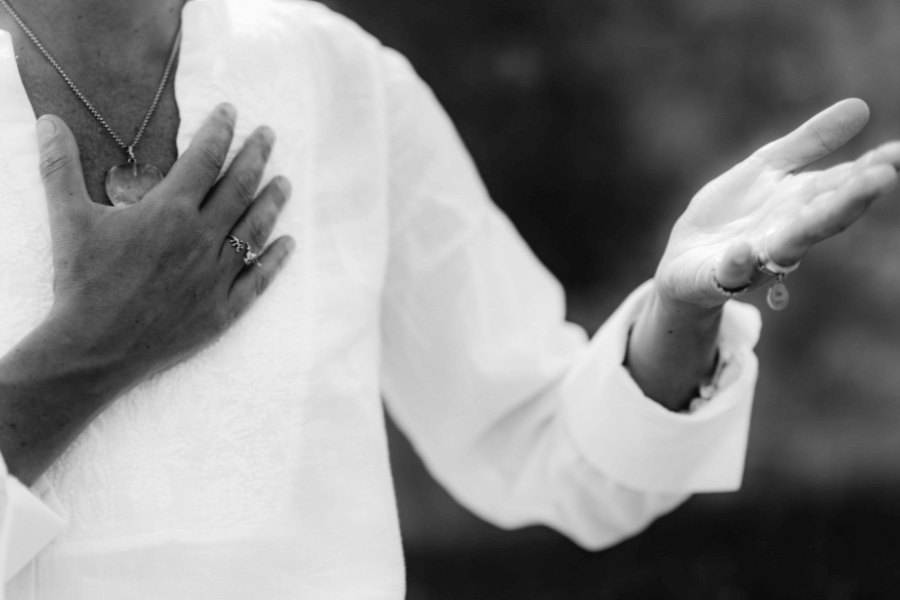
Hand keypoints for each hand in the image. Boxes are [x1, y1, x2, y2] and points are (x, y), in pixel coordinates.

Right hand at [0, 104, 293, 483]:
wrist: (94, 348)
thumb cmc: (82, 282)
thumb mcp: (68, 218)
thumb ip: (61, 167)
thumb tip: (48, 122)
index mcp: (170, 211)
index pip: (205, 159)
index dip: (220, 131)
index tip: (232, 111)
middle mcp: (203, 238)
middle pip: (239, 188)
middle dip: (256, 156)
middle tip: (269, 135)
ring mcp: (217, 275)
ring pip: (254, 229)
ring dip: (272, 202)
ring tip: (285, 182)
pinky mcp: (223, 309)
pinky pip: (258, 279)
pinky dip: (275, 259)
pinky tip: (288, 243)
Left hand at [655, 98, 899, 310]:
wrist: (684, 258)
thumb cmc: (731, 214)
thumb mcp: (767, 168)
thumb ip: (810, 143)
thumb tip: (861, 106)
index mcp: (801, 203)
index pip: (842, 184)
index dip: (871, 169)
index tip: (897, 153)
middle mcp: (788, 232)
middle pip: (826, 214)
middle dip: (854, 197)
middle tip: (886, 174)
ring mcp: (757, 256)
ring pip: (790, 244)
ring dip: (813, 226)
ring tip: (838, 204)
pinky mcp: (721, 274)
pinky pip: (732, 270)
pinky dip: (739, 262)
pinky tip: (744, 249)